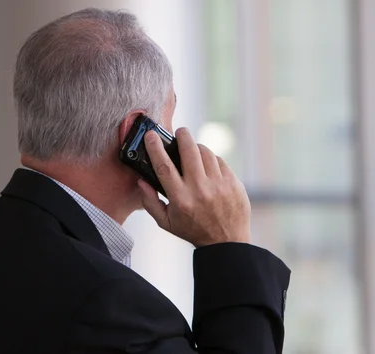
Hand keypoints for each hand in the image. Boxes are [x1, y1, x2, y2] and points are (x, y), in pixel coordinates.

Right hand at [138, 128, 250, 247]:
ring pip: (206, 152)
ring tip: (193, 151)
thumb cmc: (193, 231)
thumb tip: (142, 181)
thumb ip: (150, 202)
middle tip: (180, 132)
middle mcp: (199, 190)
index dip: (155, 148)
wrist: (226, 242)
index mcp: (180, 199)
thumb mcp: (166, 223)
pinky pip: (220, 161)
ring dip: (197, 147)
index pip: (164, 166)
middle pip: (189, 151)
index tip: (151, 135)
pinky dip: (212, 160)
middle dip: (183, 135)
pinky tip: (208, 166)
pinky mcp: (233, 183)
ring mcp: (218, 185)